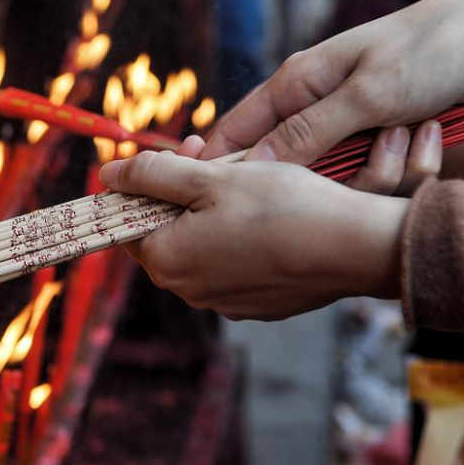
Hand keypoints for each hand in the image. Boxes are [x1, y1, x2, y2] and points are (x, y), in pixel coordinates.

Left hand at [99, 150, 409, 320]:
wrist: (355, 247)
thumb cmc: (282, 207)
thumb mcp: (209, 178)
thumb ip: (152, 175)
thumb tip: (108, 173)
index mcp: (167, 261)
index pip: (129, 223)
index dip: (147, 186)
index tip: (179, 158)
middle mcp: (190, 291)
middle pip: (166, 233)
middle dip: (182, 193)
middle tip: (214, 160)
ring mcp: (225, 302)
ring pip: (202, 248)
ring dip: (212, 214)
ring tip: (246, 184)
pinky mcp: (258, 305)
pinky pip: (233, 265)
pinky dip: (240, 239)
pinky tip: (269, 217)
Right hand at [201, 0, 463, 165]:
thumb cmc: (427, 51)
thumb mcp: (364, 94)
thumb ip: (306, 133)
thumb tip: (250, 167)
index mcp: (294, 86)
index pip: (236, 132)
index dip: (221, 167)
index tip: (220, 200)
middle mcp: (314, 110)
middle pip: (290, 169)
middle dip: (329, 178)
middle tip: (369, 155)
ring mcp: (347, 130)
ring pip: (341, 181)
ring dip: (382, 169)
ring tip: (410, 133)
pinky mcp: (379, 145)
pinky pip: (379, 179)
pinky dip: (410, 165)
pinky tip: (432, 133)